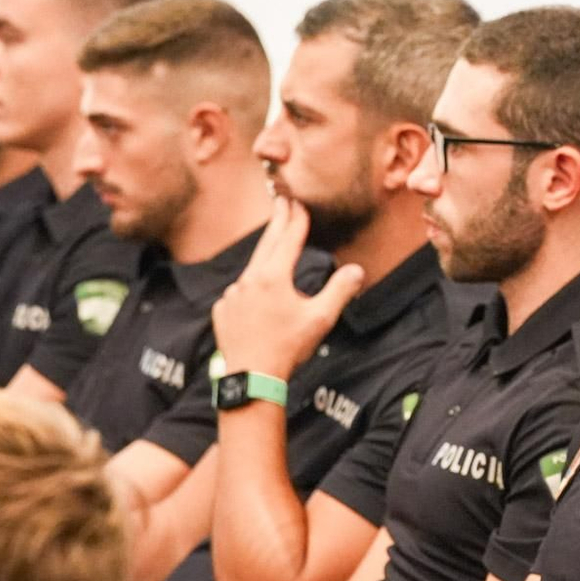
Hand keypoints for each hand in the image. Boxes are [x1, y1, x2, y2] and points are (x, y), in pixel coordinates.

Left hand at [212, 197, 365, 377]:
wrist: (251, 377)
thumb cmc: (288, 347)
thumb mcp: (320, 318)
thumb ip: (340, 290)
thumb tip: (356, 270)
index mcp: (273, 277)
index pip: (288, 240)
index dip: (296, 221)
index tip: (299, 204)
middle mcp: (249, 280)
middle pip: (265, 244)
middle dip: (275, 222)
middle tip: (280, 203)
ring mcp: (232, 295)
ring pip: (251, 269)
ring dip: (263, 256)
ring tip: (271, 249)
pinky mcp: (222, 311)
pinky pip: (239, 292)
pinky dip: (249, 287)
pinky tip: (255, 294)